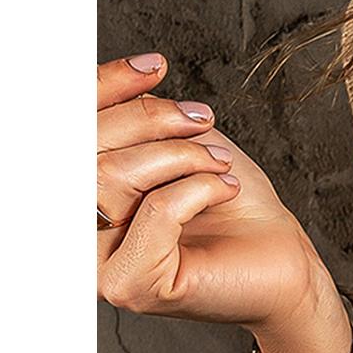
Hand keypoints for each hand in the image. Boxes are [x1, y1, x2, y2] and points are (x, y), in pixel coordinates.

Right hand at [97, 51, 325, 331]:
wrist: (280, 255)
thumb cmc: (229, 203)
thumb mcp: (178, 141)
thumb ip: (132, 118)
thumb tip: (111, 84)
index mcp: (81, 193)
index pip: (72, 132)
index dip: (104, 89)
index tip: (152, 66)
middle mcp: (78, 232)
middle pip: (88, 150)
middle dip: (151, 123)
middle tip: (200, 122)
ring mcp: (98, 265)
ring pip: (116, 177)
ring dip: (183, 157)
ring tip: (218, 165)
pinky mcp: (130, 286)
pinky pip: (157, 211)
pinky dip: (200, 189)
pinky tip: (223, 192)